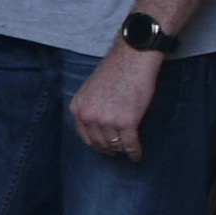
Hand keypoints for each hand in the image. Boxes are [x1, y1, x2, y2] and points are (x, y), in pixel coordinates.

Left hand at [71, 42, 163, 159]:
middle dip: (109, 149)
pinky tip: (137, 156)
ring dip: (122, 150)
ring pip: (115, 145)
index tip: (103, 147)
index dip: (96, 143)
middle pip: (99, 143)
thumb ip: (90, 107)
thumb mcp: (91, 89)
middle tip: (117, 151)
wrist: (133, 58)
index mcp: (78, 108)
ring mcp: (107, 121)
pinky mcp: (126, 123)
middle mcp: (89, 117)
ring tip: (128, 151)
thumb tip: (96, 125)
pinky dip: (134, 152)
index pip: (85, 135)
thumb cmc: (116, 70)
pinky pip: (130, 145)